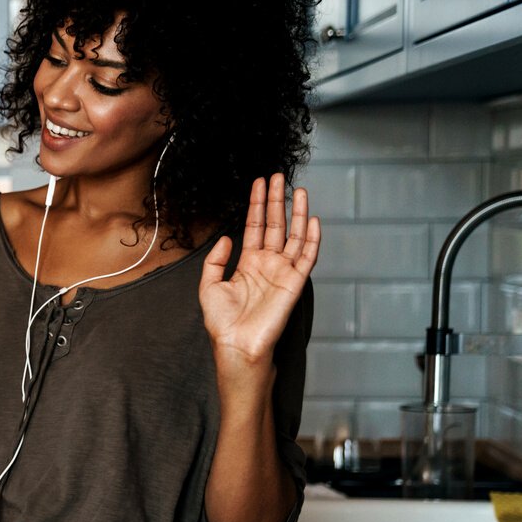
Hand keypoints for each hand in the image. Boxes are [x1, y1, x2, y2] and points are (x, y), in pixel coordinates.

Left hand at [199, 174, 319, 368]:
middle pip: (275, 225)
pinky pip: (307, 257)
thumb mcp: (208, 287)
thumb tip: (227, 236)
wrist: (237, 345)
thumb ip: (215, 260)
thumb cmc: (223, 323)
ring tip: (299, 190)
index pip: (255, 226)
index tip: (259, 183)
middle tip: (278, 176)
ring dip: (298, 213)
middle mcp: (267, 264)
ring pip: (294, 235)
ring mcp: (282, 272)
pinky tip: (313, 220)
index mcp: (247, 263)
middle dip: (277, 200)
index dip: (257, 204)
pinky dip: (312, 239)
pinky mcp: (295, 283)